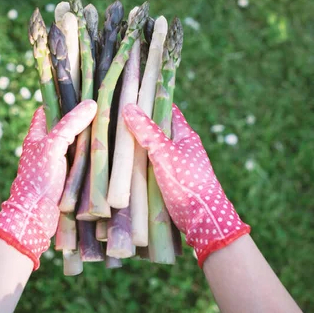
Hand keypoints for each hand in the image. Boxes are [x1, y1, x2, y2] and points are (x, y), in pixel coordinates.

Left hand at [0, 100, 96, 269]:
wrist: (35, 216)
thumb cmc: (38, 178)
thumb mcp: (53, 146)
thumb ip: (70, 125)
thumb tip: (92, 104)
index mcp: (37, 135)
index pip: (48, 109)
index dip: (61, 98)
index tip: (81, 88)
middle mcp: (47, 147)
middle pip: (66, 126)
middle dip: (83, 118)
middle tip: (105, 106)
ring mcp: (58, 163)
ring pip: (77, 144)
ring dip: (90, 138)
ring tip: (112, 125)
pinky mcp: (68, 178)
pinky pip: (83, 161)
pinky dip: (93, 156)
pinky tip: (109, 151)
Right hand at [122, 104, 249, 266]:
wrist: (203, 220)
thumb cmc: (188, 182)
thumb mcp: (165, 153)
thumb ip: (147, 132)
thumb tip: (128, 107)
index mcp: (185, 135)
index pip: (167, 109)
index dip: (151, 99)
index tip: (131, 92)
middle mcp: (181, 148)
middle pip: (156, 130)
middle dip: (137, 125)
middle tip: (112, 117)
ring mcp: (174, 166)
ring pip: (150, 151)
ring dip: (135, 148)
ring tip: (110, 139)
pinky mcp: (168, 183)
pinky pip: (149, 168)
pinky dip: (137, 165)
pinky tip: (120, 166)